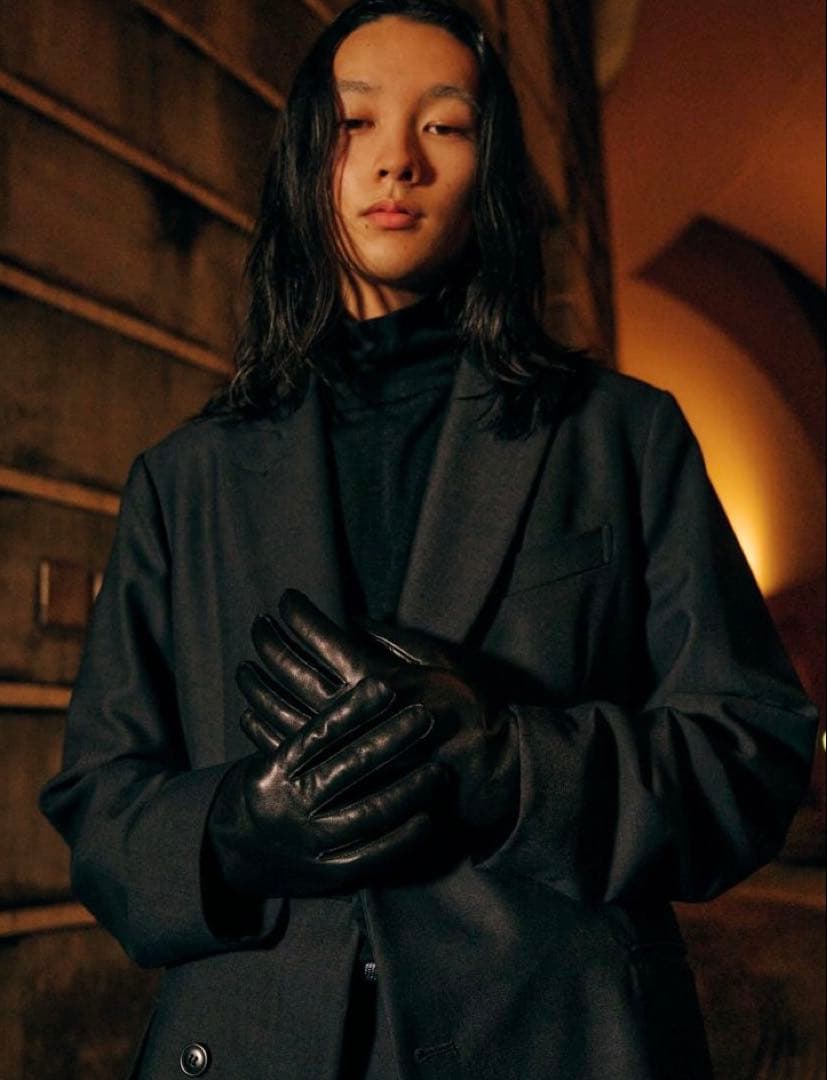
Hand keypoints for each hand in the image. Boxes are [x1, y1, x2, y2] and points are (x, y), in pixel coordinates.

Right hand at [207, 675, 443, 896]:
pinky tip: (428, 817)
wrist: (231, 854)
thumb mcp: (271, 759)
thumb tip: (356, 689)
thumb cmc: (267, 790)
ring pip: (365, 813)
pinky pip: (370, 855)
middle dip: (390, 739)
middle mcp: (290, 804)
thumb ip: (308, 736)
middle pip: (347, 767)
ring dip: (407, 789)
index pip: (318, 733)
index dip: (353, 708)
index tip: (386, 685)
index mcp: (275, 770)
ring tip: (438, 769)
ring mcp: (308, 841)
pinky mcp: (326, 873)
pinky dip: (402, 837)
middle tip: (424, 716)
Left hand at [237, 590, 519, 839]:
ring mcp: (342, 747)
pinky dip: (262, 729)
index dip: (299, 614)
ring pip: (281, 711)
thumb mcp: (443, 664)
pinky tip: (249, 713)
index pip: (322, 638)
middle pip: (292, 671)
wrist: (487, 774)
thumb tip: (355, 619)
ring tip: (245, 666)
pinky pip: (288, 751)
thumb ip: (395, 641)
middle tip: (258, 625)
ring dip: (257, 685)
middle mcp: (353, 713)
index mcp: (377, 679)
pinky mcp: (339, 776)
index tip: (286, 599)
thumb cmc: (471, 712)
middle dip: (270, 642)